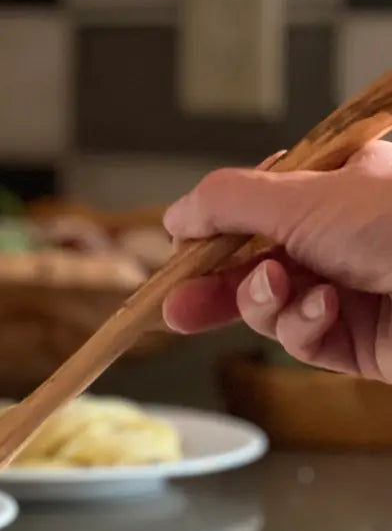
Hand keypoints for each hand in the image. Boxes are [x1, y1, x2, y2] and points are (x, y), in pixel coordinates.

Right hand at [161, 140, 391, 382]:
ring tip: (280, 290)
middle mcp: (338, 239)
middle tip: (177, 307)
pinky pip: (302, 337)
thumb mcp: (303, 197)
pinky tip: (325, 310)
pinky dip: (303, 325)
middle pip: (252, 264)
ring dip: (264, 301)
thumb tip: (175, 214)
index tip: (179, 250)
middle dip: (215, 286)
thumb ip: (227, 203)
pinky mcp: (356, 341)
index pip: (253, 209)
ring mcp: (347, 290)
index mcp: (334, 189)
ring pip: (270, 305)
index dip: (211, 233)